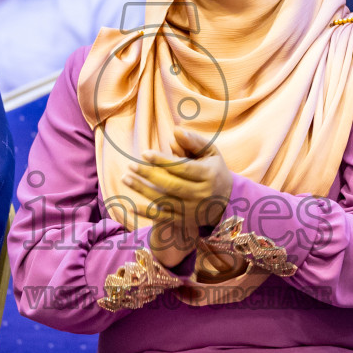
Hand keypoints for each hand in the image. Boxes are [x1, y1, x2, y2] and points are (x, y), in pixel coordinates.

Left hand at [122, 128, 233, 267]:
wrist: (226, 200)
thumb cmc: (213, 169)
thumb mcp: (210, 152)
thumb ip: (193, 141)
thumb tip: (175, 132)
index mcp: (209, 175)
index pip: (183, 168)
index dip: (163, 161)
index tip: (145, 153)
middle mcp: (202, 194)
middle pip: (171, 185)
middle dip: (149, 174)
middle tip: (131, 165)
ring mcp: (192, 210)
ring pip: (164, 200)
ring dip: (142, 190)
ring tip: (126, 178)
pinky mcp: (185, 221)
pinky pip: (163, 218)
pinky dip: (146, 213)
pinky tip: (130, 205)